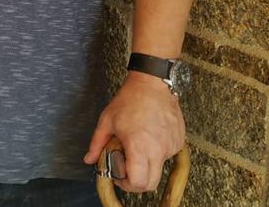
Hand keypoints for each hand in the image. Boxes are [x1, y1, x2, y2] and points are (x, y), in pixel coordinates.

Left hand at [84, 71, 185, 192]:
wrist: (153, 84)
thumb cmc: (130, 99)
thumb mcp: (107, 121)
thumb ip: (97, 144)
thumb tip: (89, 159)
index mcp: (139, 147)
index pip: (138, 182)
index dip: (126, 184)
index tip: (119, 176)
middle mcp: (158, 150)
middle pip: (151, 184)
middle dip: (137, 182)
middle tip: (127, 170)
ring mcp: (171, 146)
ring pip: (159, 168)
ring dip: (147, 164)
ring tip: (137, 145)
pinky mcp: (179, 141)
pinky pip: (167, 155)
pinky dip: (157, 152)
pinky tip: (149, 138)